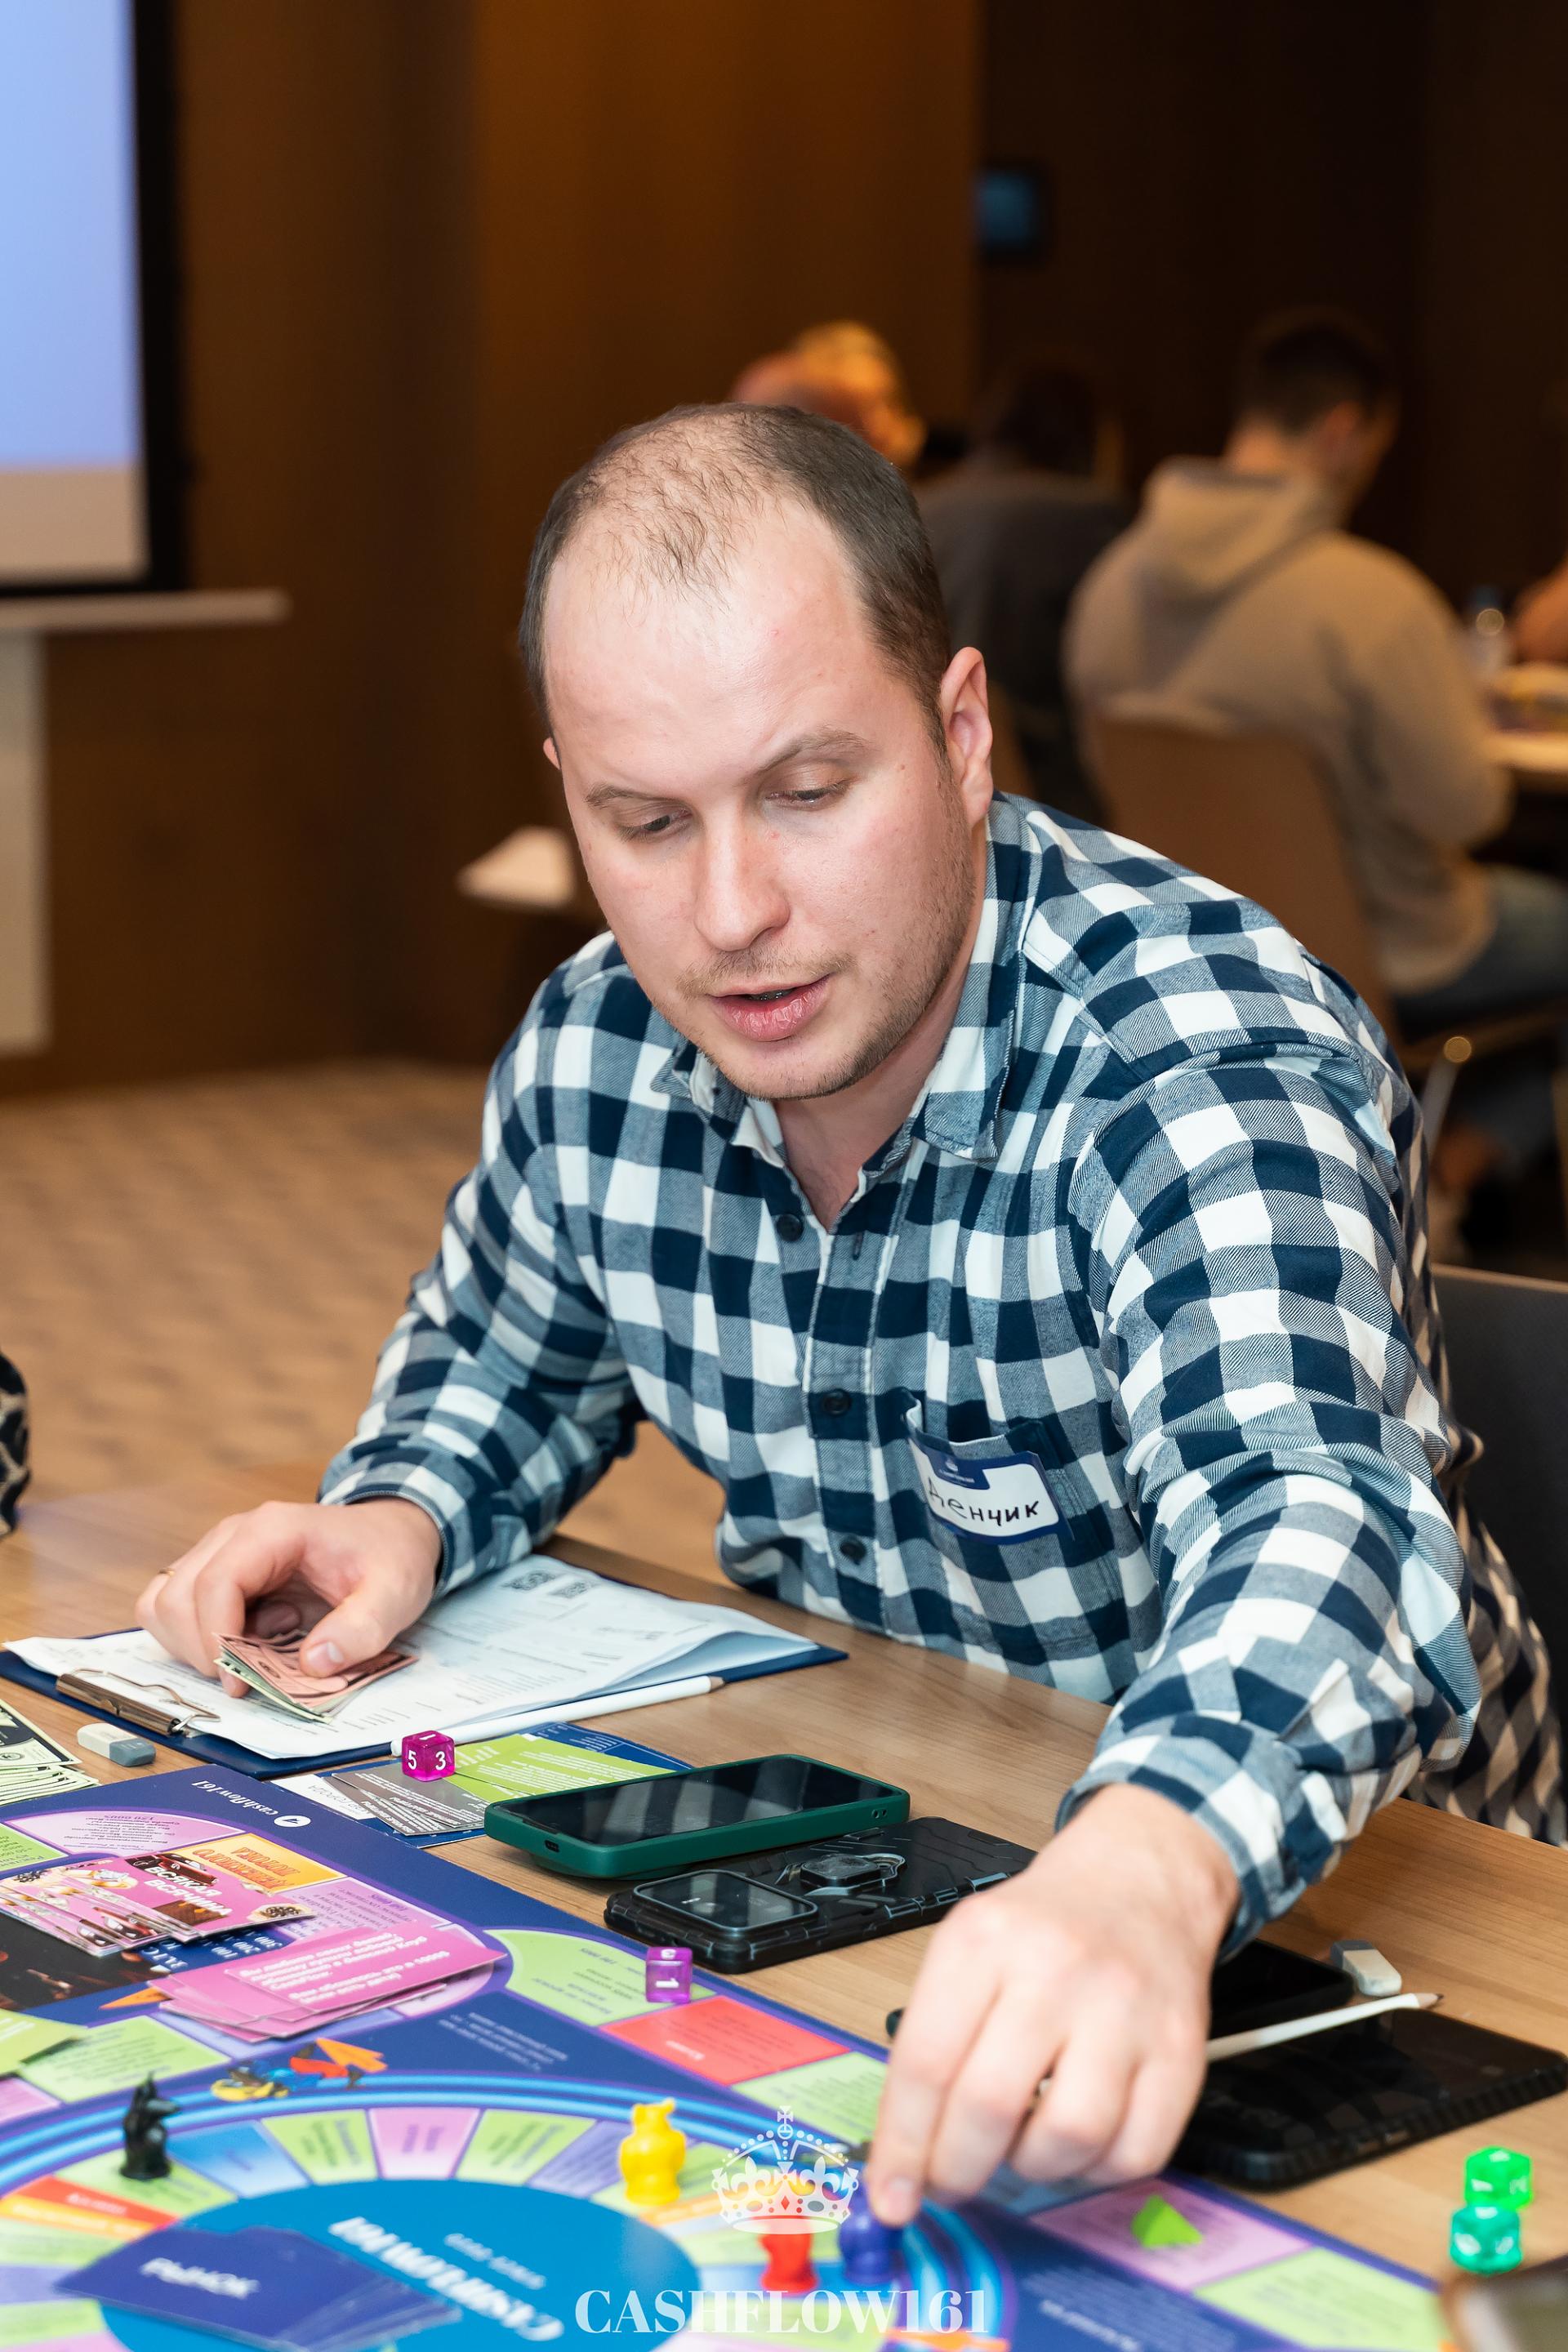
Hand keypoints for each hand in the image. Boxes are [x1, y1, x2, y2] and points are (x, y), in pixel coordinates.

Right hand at [136, 1500, 442, 1693]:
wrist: (390, 1534)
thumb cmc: (390, 1557)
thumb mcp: (394, 1594)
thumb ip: (361, 1629)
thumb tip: (313, 1665)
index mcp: (273, 1531)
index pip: (215, 1583)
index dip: (216, 1639)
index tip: (240, 1684)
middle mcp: (234, 1535)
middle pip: (175, 1596)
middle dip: (201, 1649)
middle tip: (251, 1674)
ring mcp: (219, 1552)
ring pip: (163, 1603)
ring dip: (194, 1644)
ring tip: (258, 1646)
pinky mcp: (216, 1572)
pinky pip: (176, 1610)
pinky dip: (198, 1639)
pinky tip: (252, 1637)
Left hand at [866, 1785, 1236, 2219]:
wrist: (1139, 1880)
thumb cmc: (1041, 1928)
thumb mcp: (968, 1949)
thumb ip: (931, 2040)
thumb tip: (904, 2154)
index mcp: (984, 1941)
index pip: (926, 2061)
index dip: (903, 2145)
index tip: (891, 2197)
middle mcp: (1056, 1969)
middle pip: (989, 2105)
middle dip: (956, 2170)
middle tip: (949, 2183)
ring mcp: (1126, 2010)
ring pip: (1067, 2138)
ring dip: (1032, 2166)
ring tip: (1022, 2141)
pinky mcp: (1180, 2050)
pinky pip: (1135, 2153)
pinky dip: (1096, 2168)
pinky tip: (1080, 2138)